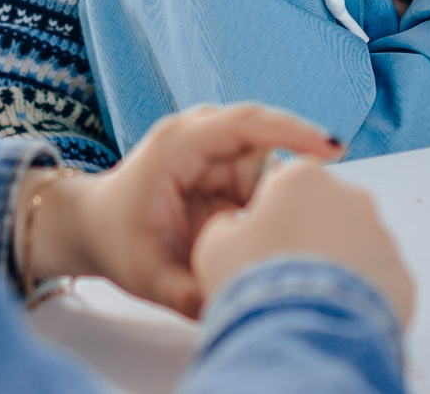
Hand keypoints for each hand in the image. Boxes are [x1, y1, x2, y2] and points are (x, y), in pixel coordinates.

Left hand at [24, 103, 341, 316]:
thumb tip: (236, 304)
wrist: (95, 227)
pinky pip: (259, 183)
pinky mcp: (225, 166)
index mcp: (179, 144)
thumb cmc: (117, 240)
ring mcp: (214, 148)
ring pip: (265, 172)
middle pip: (263, 154)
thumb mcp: (149, 276)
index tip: (334, 148)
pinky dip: (260, 210)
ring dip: (262, 207)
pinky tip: (242, 234)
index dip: (294, 132)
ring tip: (230, 240)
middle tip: (262, 232)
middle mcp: (200, 135)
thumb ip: (190, 292)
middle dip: (273, 195)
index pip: (247, 124)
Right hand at [193, 157, 416, 327]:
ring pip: (354, 246)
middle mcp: (352, 196)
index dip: (269, 216)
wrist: (301, 338)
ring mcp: (382, 237)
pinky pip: (375, 280)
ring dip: (334, 266)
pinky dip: (358, 295)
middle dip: (307, 237)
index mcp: (304, 177)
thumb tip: (235, 226)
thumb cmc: (255, 285)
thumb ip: (227, 224)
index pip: (285, 183)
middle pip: (324, 212)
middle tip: (281, 278)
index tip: (259, 246)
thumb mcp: (214, 247)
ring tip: (306, 303)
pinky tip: (332, 316)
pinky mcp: (401, 277)